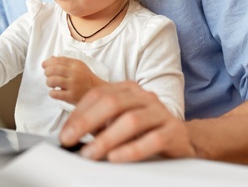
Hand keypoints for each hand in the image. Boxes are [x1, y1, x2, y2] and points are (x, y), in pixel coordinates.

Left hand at [42, 56, 105, 104]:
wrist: (98, 91)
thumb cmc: (85, 78)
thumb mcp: (78, 66)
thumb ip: (65, 62)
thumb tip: (50, 59)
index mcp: (76, 64)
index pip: (58, 60)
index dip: (48, 62)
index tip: (44, 66)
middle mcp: (75, 73)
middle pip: (53, 69)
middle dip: (47, 72)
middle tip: (48, 76)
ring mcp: (73, 85)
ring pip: (52, 81)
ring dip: (48, 82)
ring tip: (52, 84)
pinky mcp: (72, 96)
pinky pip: (55, 93)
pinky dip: (51, 93)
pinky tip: (54, 92)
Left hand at [59, 81, 195, 161]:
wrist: (182, 138)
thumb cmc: (144, 129)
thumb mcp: (118, 121)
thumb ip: (98, 123)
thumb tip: (70, 133)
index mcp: (127, 89)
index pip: (98, 94)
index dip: (78, 113)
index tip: (65, 132)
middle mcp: (144, 96)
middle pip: (112, 102)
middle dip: (86, 121)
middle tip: (70, 139)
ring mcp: (160, 112)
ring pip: (131, 120)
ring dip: (106, 139)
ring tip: (90, 153)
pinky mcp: (173, 131)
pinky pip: (152, 139)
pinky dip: (131, 149)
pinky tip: (115, 158)